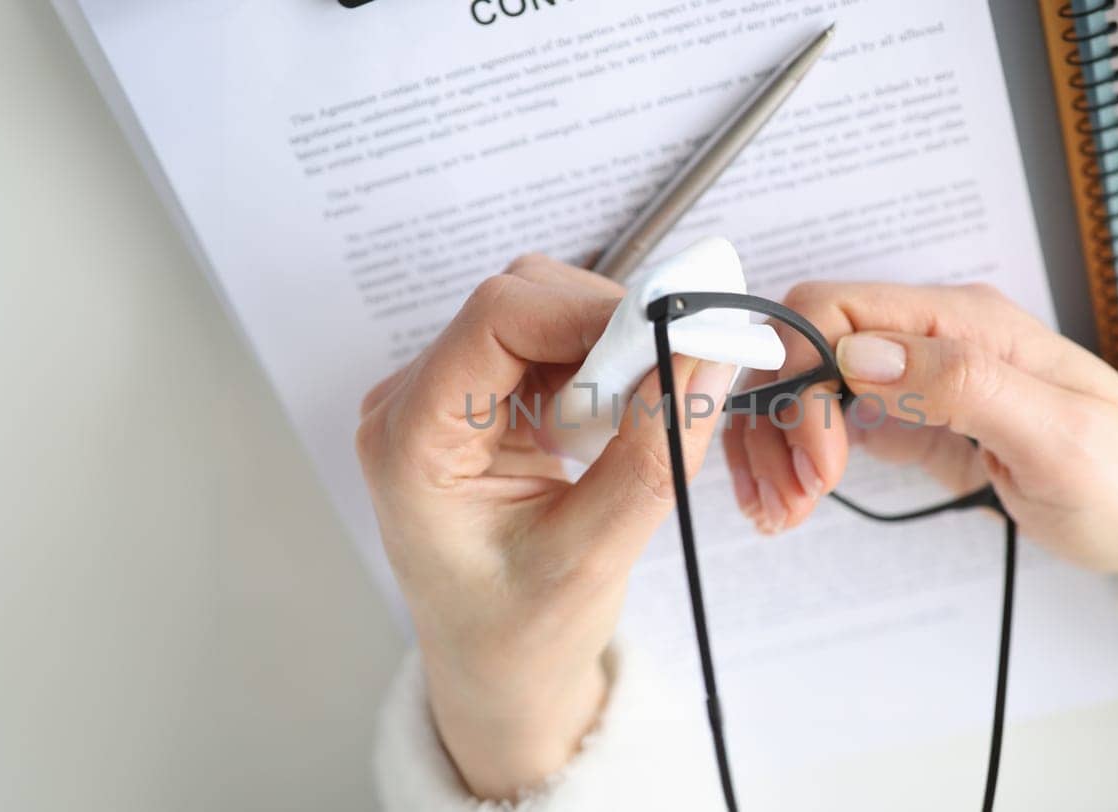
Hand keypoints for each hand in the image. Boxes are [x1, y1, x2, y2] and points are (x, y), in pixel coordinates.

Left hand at [356, 256, 732, 798]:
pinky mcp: (481, 403)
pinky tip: (618, 421)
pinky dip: (600, 367)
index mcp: (410, 441)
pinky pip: (549, 346)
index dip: (591, 312)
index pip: (498, 317)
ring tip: (639, 416)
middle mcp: (413, 404)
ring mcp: (444, 398)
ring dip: (607, 347)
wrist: (498, 680)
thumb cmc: (524, 638)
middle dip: (608, 329)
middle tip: (672, 380)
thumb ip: (651, 454)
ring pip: (541, 313)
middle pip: (520, 301)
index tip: (672, 336)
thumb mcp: (596, 556)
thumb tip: (706, 354)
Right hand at [724, 281, 1117, 618]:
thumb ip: (962, 383)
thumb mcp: (1060, 437)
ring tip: (784, 511)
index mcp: (965, 322)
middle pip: (805, 346)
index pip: (835, 308)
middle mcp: (933, 339)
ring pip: (806, 387)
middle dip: (776, 419)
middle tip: (788, 500)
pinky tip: (794, 503)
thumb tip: (863, 351)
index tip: (818, 458)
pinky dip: (797, 461)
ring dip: (777, 444)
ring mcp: (918, 379)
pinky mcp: (913, 421)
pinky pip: (830, 424)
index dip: (801, 376)